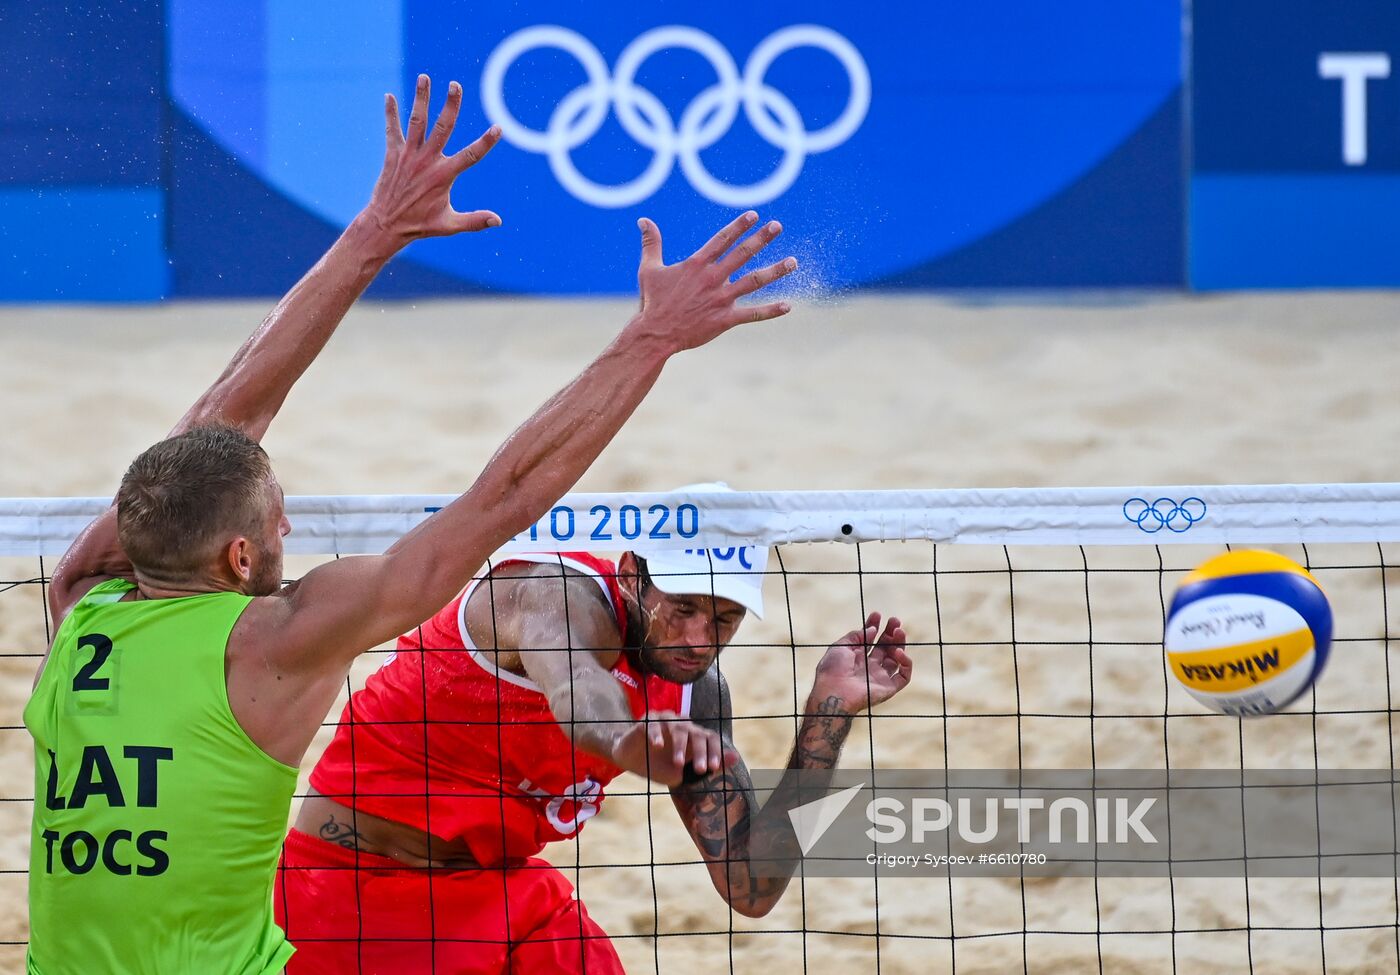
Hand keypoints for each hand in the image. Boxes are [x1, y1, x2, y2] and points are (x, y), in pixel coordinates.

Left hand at [363, 74, 501, 242]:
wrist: (386, 225)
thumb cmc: (420, 225)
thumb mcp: (450, 225)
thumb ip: (474, 221)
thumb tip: (499, 221)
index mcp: (444, 176)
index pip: (470, 156)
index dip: (486, 142)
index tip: (498, 128)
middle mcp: (427, 161)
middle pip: (442, 127)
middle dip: (450, 105)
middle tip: (455, 85)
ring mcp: (409, 155)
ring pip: (417, 121)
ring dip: (421, 98)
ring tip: (425, 77)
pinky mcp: (393, 154)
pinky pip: (392, 129)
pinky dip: (391, 113)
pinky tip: (389, 97)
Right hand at [612, 710, 732, 786]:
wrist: (630, 760)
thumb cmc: (659, 765)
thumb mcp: (684, 772)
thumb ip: (708, 764)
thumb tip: (736, 757)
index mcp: (693, 736)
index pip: (710, 738)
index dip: (714, 752)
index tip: (713, 768)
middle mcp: (682, 725)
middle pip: (697, 734)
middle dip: (700, 753)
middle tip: (701, 770)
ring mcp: (664, 721)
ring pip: (677, 728)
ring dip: (680, 746)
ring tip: (678, 764)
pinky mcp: (646, 721)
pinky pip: (653, 725)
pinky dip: (656, 734)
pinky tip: (658, 745)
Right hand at [628, 212, 797, 352]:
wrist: (655, 334)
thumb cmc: (652, 301)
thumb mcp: (649, 269)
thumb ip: (651, 243)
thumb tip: (643, 220)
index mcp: (697, 265)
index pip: (722, 239)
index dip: (739, 226)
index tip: (754, 215)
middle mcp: (713, 278)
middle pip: (742, 254)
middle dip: (761, 238)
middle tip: (777, 226)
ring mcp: (721, 298)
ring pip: (754, 281)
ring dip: (775, 271)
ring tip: (794, 262)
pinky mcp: (725, 319)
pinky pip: (753, 314)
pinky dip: (771, 310)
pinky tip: (788, 306)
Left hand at [811, 613, 911, 713]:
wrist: (833, 693)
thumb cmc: (832, 670)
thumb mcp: (839, 647)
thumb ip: (856, 636)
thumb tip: (872, 630)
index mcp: (856, 657)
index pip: (869, 639)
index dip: (874, 626)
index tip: (877, 614)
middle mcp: (869, 666)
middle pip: (884, 647)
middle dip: (890, 633)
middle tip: (895, 620)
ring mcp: (879, 677)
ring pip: (896, 659)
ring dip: (900, 644)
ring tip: (899, 631)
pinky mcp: (889, 688)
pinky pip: (904, 676)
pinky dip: (905, 663)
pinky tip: (898, 651)